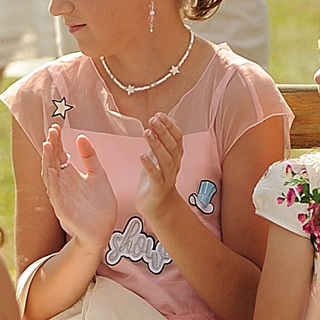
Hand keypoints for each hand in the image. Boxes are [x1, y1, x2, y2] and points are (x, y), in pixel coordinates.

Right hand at [40, 125, 118, 253]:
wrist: (104, 230)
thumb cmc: (99, 205)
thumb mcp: (98, 175)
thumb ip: (90, 157)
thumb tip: (81, 137)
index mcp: (69, 175)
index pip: (59, 154)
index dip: (57, 141)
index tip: (57, 126)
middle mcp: (62, 184)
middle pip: (52, 162)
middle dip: (51, 147)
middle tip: (52, 131)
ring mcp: (60, 196)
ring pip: (49, 176)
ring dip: (47, 161)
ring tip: (48, 145)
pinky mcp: (63, 209)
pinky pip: (55, 195)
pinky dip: (52, 182)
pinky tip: (52, 171)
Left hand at [133, 113, 187, 229]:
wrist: (158, 205)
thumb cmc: (157, 177)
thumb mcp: (159, 155)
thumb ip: (162, 139)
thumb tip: (162, 118)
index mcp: (175, 156)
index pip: (177, 138)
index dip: (170, 126)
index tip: (160, 114)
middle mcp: (174, 165)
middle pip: (172, 146)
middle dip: (164, 132)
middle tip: (153, 120)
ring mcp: (167, 178)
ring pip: (166, 160)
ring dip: (157, 145)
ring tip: (147, 132)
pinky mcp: (158, 188)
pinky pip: (155, 176)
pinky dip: (149, 166)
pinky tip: (141, 156)